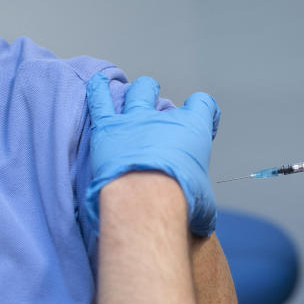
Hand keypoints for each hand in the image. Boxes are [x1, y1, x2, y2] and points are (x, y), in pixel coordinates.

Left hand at [85, 73, 220, 235]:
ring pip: (136, 93)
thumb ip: (202, 203)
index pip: (204, 106)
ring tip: (138, 91)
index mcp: (192, 129)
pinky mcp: (107, 130)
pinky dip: (98, 89)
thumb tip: (202, 221)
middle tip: (160, 110)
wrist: (145, 201)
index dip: (206, 111)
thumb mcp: (204, 205)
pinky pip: (100, 100)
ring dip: (138, 91)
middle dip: (160, 100)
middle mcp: (163, 118)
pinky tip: (98, 82)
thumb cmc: (180, 203)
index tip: (205, 121)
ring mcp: (133, 120)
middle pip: (162, 97)